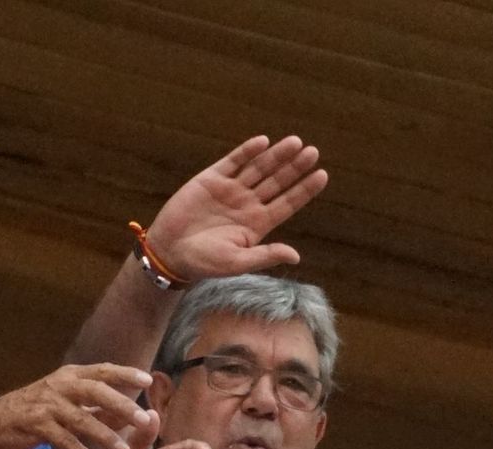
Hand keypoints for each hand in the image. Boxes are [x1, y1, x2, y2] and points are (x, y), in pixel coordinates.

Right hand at [0, 364, 153, 448]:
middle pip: (96, 392)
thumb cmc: (38, 410)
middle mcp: (59, 386)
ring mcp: (47, 405)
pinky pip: (64, 442)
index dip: (125, 374)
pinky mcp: (36, 426)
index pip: (102, 371)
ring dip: (105, 437)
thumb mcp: (68, 402)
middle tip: (144, 419)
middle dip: (122, 405)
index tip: (149, 379)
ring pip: (82, 420)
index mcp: (70, 376)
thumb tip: (130, 413)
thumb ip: (98, 407)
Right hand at [145, 135, 327, 279]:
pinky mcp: (211, 179)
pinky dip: (247, 152)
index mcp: (258, 223)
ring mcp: (231, 190)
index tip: (322, 175)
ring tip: (296, 142)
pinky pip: (233, 161)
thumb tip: (296, 256)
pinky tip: (263, 142)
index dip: (304, 189)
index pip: (288, 203)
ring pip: (259, 168)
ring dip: (277, 156)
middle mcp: (248, 204)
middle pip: (277, 181)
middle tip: (313, 152)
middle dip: (295, 167)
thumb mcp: (238, 262)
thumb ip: (266, 256)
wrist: (170, 251)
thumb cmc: (205, 262)